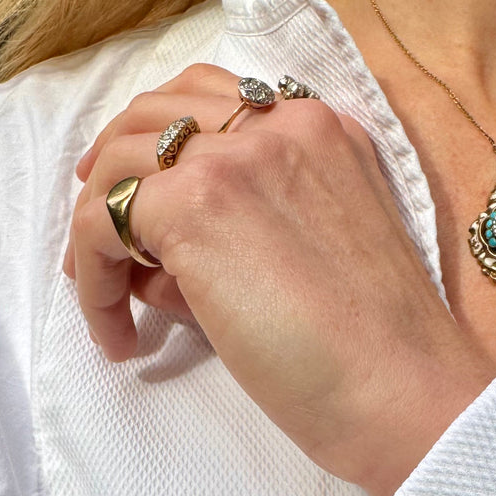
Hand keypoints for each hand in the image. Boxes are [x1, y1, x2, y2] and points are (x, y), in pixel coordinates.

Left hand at [63, 64, 495, 495]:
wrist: (403, 391)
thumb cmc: (375, 356)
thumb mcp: (316, 263)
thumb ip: (243, 239)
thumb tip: (158, 263)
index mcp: (324, 133)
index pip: (217, 104)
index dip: (167, 150)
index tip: (142, 204)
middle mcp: (281, 126)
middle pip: (157, 112)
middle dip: (114, 167)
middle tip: (95, 230)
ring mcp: (235, 158)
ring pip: (119, 162)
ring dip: (97, 232)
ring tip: (105, 302)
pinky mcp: (195, 206)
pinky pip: (100, 224)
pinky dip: (92, 281)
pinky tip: (116, 337)